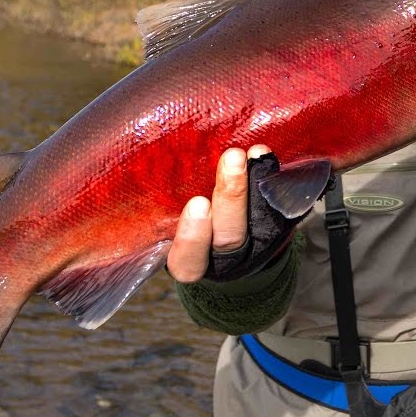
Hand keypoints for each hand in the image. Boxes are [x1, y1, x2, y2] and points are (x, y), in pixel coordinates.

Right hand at [167, 145, 267, 282]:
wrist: (237, 258)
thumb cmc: (188, 234)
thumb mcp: (165, 231)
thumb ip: (158, 210)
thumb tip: (136, 158)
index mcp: (191, 264)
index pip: (189, 261)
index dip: (193, 237)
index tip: (197, 204)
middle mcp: (223, 259)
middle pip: (229, 237)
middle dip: (232, 197)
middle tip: (232, 158)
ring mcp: (253, 247)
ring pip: (258, 224)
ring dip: (256, 184)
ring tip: (254, 152)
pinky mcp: (275, 231)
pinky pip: (279, 209)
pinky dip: (274, 181)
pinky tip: (266, 155)